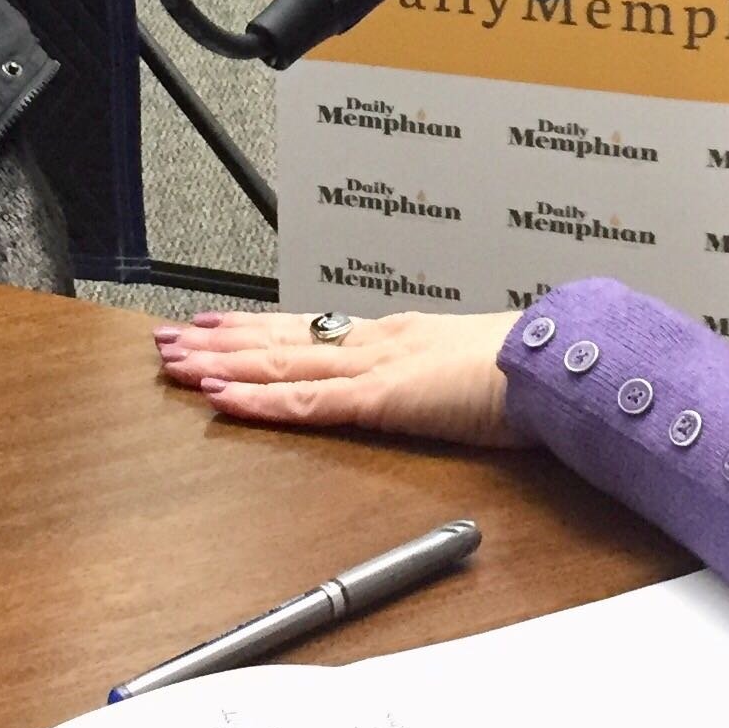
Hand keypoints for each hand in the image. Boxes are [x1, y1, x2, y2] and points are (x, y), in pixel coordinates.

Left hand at [153, 309, 528, 449]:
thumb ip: (445, 382)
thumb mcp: (476, 375)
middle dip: (220, 340)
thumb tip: (435, 393)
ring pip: (281, 362)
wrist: (561, 363)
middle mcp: (376, 342)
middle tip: (167, 337)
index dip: (259, 328)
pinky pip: (307, 403)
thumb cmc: (532, 372)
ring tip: (174, 359)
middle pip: (282, 338)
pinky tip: (220, 396)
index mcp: (398, 337)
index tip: (217, 324)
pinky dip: (260, 400)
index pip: (313, 329)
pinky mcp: (382, 398)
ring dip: (222, 362)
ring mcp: (376, 367)